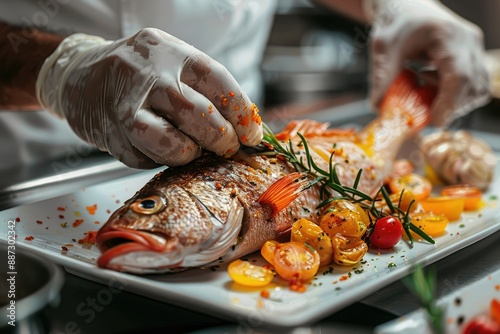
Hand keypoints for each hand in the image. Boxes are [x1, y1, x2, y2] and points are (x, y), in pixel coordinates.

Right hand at [36, 28, 262, 167]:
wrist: (79, 76)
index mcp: (170, 52)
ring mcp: (125, 105)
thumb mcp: (172, 65)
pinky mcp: (111, 134)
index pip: (218, 81)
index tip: (253, 134)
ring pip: (170, 143)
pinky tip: (158, 147)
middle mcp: (147, 75)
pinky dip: (159, 159)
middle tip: (226, 147)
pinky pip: (146, 158)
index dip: (241, 112)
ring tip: (191, 149)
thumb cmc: (139, 75)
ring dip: (189, 154)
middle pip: (197, 114)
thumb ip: (204, 90)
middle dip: (221, 139)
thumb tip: (244, 127)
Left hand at [365, 0, 490, 126]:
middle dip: (449, 106)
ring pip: (478, 89)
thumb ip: (381, 77)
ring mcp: (475, 50)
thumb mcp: (383, 49)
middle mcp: (468, 42)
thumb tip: (378, 107)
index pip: (459, 76)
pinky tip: (433, 85)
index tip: (434, 121)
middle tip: (422, 111)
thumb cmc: (395, 23)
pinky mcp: (473, 58)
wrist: (407, 7)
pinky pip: (474, 87)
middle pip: (473, 86)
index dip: (449, 103)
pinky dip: (455, 95)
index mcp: (446, 36)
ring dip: (453, 101)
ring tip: (425, 88)